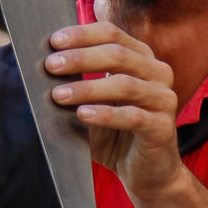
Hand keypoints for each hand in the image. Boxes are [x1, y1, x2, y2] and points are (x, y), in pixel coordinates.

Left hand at [45, 22, 181, 198]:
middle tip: (51, 65)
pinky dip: (105, 114)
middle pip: (119, 54)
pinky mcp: (163, 127)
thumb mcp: (95, 103)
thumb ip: (78, 83)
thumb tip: (43, 68)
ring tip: (59, 95)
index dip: (82, 35)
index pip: (112, 34)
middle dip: (81, 58)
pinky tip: (82, 115)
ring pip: (125, 85)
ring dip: (88, 88)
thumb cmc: (117, 133)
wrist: (147, 172)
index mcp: (142, 58)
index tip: (54, 41)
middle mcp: (158, 73)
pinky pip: (133, 117)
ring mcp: (164, 99)